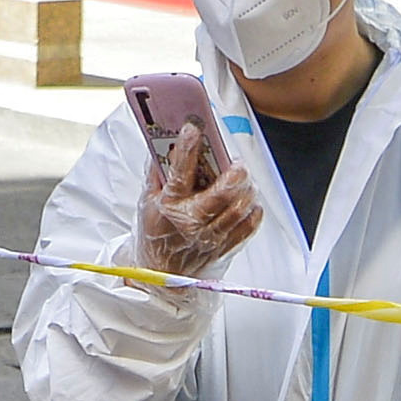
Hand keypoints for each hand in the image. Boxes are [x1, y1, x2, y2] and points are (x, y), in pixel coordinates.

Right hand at [133, 129, 260, 276]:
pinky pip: (247, 227)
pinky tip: (249, 201)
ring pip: (239, 209)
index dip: (186, 147)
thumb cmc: (154, 232)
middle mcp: (191, 222)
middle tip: (237, 164)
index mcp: (169, 206)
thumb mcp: (147, 200)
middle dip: (234, 173)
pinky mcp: (223, 247)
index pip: (179, 172)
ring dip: (247, 190)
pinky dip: (252, 211)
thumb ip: (158, 171)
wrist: (160, 272)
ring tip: (244, 180)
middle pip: (222, 194)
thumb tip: (166, 141)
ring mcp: (210, 237)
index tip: (193, 128)